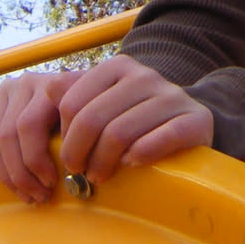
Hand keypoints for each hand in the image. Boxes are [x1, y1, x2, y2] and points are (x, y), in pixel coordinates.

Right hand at [0, 67, 83, 203]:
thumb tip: (76, 167)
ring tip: (27, 194)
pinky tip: (11, 182)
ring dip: (6, 175)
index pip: (28, 126)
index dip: (36, 160)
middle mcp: (24, 83)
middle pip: (7, 136)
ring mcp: (4, 92)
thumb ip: (87, 129)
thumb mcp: (95, 114)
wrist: (77, 90)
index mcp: (50, 83)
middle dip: (21, 174)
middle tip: (40, 196)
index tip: (52, 182)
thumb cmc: (90, 111)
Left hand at [57, 54, 213, 184]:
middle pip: (92, 119)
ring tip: (100, 177)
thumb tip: (48, 89)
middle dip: (78, 154)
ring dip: (103, 163)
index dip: (65, 137)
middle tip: (79, 173)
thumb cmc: (136, 119)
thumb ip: (75, 96)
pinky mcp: (196, 119)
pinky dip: (139, 156)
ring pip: (119, 133)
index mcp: (118, 66)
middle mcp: (145, 75)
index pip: (73, 103)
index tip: (68, 159)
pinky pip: (159, 140)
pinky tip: (131, 165)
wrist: (188, 123)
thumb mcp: (105, 102)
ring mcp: (172, 95)